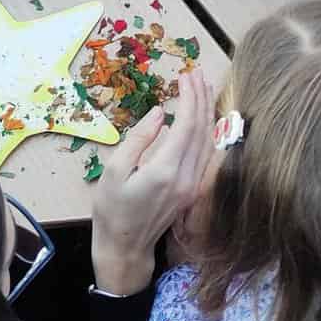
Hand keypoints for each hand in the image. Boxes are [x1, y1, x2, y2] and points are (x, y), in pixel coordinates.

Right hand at [90, 70, 215, 295]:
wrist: (125, 248)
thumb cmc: (112, 210)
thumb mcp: (114, 171)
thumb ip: (138, 140)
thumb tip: (158, 113)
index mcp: (165, 171)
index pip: (186, 126)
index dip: (189, 98)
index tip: (185, 75)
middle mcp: (186, 178)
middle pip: (202, 131)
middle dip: (201, 98)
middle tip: (196, 72)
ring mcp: (192, 186)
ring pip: (208, 142)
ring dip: (206, 112)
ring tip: (202, 87)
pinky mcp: (192, 190)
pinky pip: (205, 154)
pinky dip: (206, 130)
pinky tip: (202, 117)